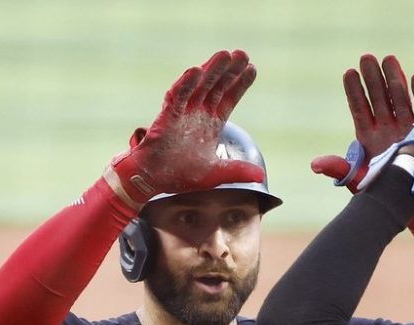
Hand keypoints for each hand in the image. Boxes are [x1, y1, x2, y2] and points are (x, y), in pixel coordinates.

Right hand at [106, 50, 262, 207]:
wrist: (153, 181)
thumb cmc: (180, 174)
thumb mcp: (214, 174)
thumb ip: (236, 171)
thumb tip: (261, 175)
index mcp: (211, 123)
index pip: (228, 98)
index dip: (240, 84)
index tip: (253, 68)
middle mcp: (197, 113)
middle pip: (216, 86)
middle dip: (229, 70)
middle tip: (242, 53)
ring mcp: (182, 112)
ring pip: (198, 86)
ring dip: (211, 69)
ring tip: (225, 55)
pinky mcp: (166, 116)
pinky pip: (177, 96)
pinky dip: (186, 83)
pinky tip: (196, 70)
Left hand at [310, 54, 413, 191]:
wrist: (411, 201)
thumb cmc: (383, 192)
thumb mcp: (358, 182)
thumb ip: (339, 169)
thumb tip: (315, 165)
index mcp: (368, 138)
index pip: (360, 109)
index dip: (354, 92)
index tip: (349, 73)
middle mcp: (387, 130)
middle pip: (379, 99)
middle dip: (373, 79)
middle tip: (367, 58)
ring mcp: (407, 129)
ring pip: (400, 99)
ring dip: (395, 80)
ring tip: (389, 59)